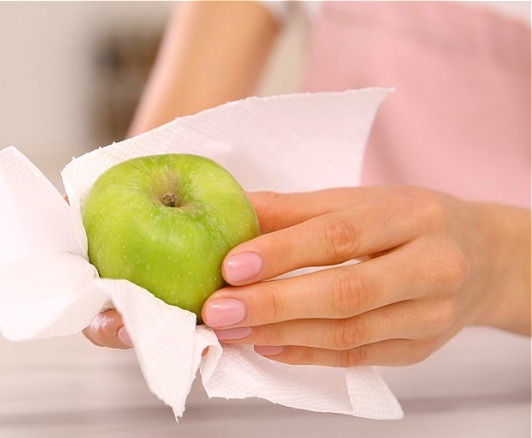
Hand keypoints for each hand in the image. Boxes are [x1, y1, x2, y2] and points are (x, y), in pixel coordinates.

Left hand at [206, 187, 530, 366]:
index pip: (341, 235)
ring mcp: (431, 315)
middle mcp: (433, 266)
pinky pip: (356, 358)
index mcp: (413, 215)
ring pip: (349, 333)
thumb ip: (295, 209)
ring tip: (229, 330)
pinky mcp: (419, 349)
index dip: (283, 253)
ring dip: (280, 334)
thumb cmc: (409, 223)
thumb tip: (231, 212)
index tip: (231, 266)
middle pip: (347, 292)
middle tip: (218, 309)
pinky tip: (265, 345)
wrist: (481, 258)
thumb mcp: (361, 200)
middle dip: (274, 304)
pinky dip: (305, 354)